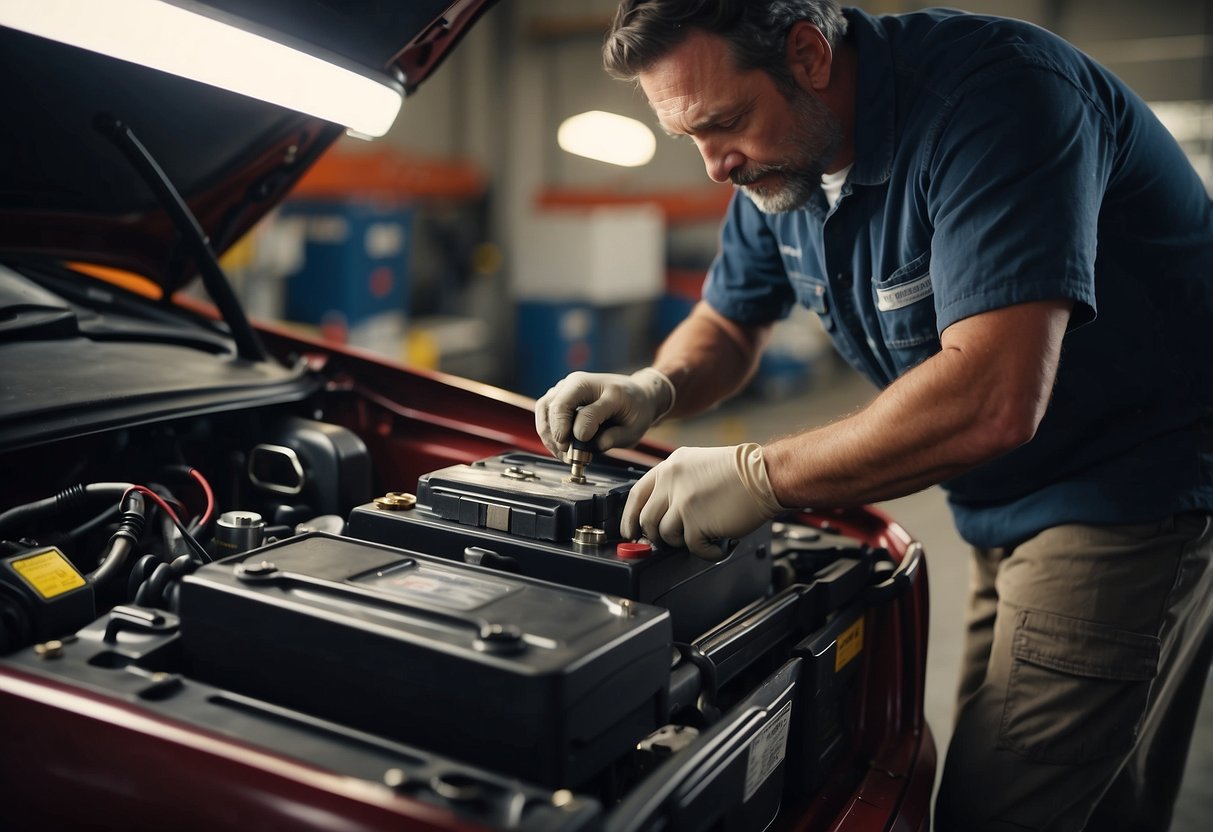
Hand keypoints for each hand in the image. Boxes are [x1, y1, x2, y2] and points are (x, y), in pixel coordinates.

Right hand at [535, 368, 674, 457]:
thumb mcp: (633, 428)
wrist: (634, 394)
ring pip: (544, 407)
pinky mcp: (558, 393)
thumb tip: (588, 444)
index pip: (587, 413)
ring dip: (548, 434)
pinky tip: (558, 445)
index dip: (582, 434)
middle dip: (558, 435)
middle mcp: (582, 381)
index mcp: (607, 389)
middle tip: (568, 455)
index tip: (585, 453)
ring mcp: (567, 385)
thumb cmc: (634, 412)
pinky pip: (543, 410)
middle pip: (558, 406)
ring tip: (562, 453)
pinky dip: (546, 430)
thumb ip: (613, 437)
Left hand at [621, 443, 786, 559]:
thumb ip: (675, 484)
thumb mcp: (698, 465)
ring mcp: (682, 502)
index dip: (629, 517)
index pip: (636, 494)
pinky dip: (706, 551)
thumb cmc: (740, 472)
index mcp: (670, 467)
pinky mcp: (696, 522)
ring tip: (702, 534)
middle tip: (668, 541)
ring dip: (682, 541)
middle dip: (655, 535)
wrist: (765, 475)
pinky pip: (692, 547)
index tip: (630, 530)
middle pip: (646, 519)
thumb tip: (661, 513)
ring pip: (666, 535)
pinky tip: (717, 544)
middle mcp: (672, 482)